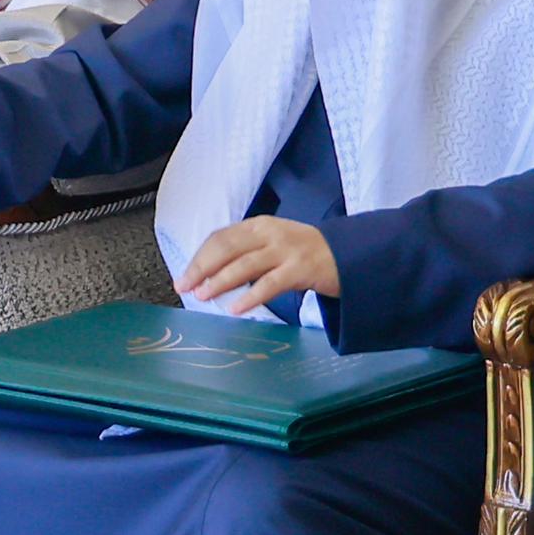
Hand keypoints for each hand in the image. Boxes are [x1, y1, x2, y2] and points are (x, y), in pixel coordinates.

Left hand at [177, 215, 339, 316]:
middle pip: (226, 248)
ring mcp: (285, 250)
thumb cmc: (305, 253)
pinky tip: (236, 308)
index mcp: (258, 226)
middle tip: (185, 286)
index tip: (184, 276)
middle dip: (202, 268)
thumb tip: (210, 274)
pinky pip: (269, 284)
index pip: (220, 238)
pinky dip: (250, 296)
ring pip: (244, 264)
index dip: (199, 258)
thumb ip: (246, 252)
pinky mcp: (300, 269)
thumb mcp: (273, 243)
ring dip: (220, 281)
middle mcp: (269, 233)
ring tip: (203, 296)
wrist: (349, 254)